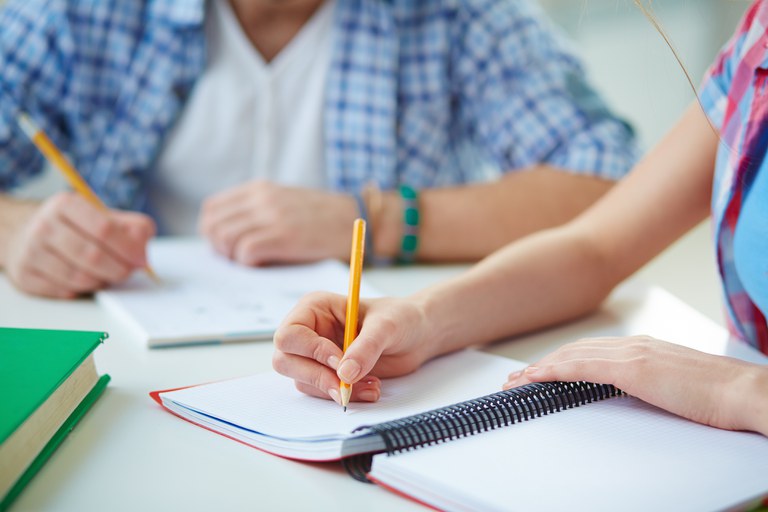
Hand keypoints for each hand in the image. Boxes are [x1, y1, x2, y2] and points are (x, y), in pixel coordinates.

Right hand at [3, 192, 154, 298]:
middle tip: (128, 271)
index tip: (141, 259)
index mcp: (65, 204)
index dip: (128, 248)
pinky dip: (82, 290)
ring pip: (79, 278)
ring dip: (102, 281)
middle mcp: (43, 226)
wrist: (24, 233)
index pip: (104, 229)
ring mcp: (30, 252)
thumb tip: (143, 241)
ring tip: (107, 274)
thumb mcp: (100, 215)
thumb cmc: (72, 226)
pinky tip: (87, 280)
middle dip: (118, 269)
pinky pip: (64, 291)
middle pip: (92, 256)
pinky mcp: (25, 276)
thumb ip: (130, 226)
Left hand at [199, 181, 357, 265]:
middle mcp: (261, 198)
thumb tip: (226, 236)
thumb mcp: (284, 202)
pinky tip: (265, 263)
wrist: (354, 217)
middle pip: (213, 225)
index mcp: (259, 188)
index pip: (212, 209)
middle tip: (237, 259)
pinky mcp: (284, 235)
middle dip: (219, 248)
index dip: (213, 231)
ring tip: (252, 262)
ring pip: (225, 238)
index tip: (227, 246)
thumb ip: (256, 211)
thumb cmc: (320, 218)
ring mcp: (272, 215)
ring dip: (233, 257)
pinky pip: (246, 251)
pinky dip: (249, 263)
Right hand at [272, 292, 437, 404]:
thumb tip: (345, 373)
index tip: (339, 361)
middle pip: (285, 361)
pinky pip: (321, 392)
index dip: (311, 351)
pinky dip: (345, 395)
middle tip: (346, 386)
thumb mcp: (387, 326)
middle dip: (317, 376)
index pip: (290, 334)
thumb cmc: (400, 318)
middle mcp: (309, 331)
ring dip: (334, 389)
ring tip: (371, 384)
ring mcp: (315, 354)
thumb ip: (366, 347)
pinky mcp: (327, 374)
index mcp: (314, 308)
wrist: (417, 336)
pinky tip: (370, 387)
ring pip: (303, 381)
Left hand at [504, 336, 767, 434]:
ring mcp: (632, 354)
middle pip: (576, 350)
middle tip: (518, 378)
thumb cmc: (718, 394)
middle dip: (544, 363)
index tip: (541, 372)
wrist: (744, 392)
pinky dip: (554, 371)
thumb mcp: (675, 384)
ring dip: (541, 368)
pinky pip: (582, 367)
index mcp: (644, 348)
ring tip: (517, 381)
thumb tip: (634, 390)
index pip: (591, 351)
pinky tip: (536, 378)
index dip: (562, 360)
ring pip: (573, 356)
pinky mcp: (633, 368)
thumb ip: (651, 381)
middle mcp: (634, 345)